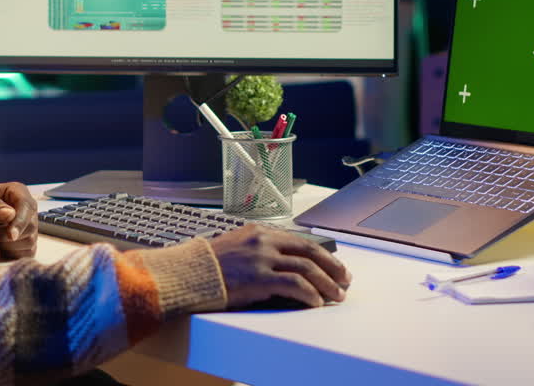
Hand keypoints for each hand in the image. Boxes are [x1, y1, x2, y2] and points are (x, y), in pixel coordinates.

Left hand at [0, 182, 37, 259]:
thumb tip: (10, 214)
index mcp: (17, 192)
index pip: (27, 206)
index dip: (20, 222)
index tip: (11, 235)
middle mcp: (27, 208)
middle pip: (31, 227)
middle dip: (6, 235)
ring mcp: (29, 226)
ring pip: (29, 242)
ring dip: (6, 245)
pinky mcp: (26, 243)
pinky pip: (25, 253)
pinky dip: (10, 254)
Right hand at [208, 224, 350, 308]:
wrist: (189, 274)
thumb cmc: (209, 266)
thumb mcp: (236, 247)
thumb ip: (259, 250)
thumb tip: (284, 264)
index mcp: (259, 231)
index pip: (299, 240)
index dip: (321, 253)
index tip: (333, 265)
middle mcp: (263, 241)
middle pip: (308, 250)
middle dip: (331, 266)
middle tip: (344, 280)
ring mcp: (261, 259)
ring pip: (306, 267)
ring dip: (326, 283)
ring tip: (336, 295)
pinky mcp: (258, 278)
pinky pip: (293, 284)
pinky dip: (309, 293)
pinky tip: (315, 302)